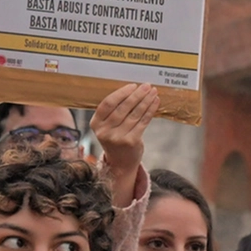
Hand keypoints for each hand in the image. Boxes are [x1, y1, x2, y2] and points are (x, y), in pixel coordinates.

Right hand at [90, 83, 157, 206]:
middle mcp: (105, 131)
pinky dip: (150, 111)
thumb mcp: (107, 127)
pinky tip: (155, 103)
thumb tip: (131, 91)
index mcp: (96, 123)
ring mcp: (118, 137)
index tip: (133, 86)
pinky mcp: (132, 141)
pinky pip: (143, 122)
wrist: (120, 164)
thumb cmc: (115, 140)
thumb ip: (113, 113)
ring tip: (154, 92)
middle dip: (137, 95)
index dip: (121, 93)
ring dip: (146, 101)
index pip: (108, 104)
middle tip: (147, 86)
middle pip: (123, 108)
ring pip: (135, 114)